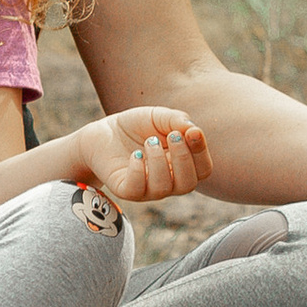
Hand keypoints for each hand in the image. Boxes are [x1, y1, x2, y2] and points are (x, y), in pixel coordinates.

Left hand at [67, 104, 210, 206]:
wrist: (103, 132)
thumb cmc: (136, 127)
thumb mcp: (158, 116)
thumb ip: (178, 120)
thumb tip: (195, 131)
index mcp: (182, 165)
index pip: (203, 169)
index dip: (201, 153)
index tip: (192, 132)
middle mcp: (168, 181)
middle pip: (188, 184)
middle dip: (183, 159)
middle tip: (172, 136)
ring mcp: (148, 189)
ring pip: (163, 188)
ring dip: (159, 161)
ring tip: (149, 142)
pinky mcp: (127, 190)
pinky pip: (138, 189)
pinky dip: (139, 170)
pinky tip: (135, 154)